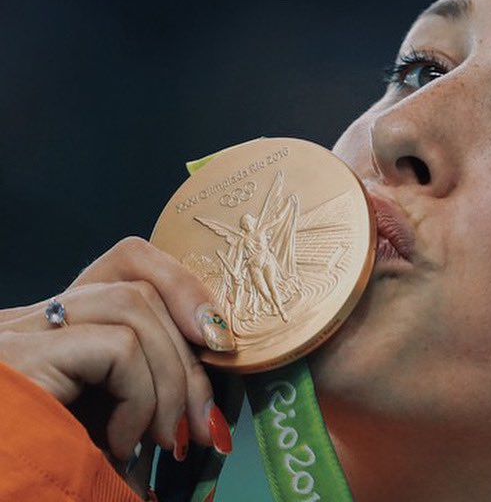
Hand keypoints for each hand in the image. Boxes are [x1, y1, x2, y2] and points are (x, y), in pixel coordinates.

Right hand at [0, 236, 234, 463]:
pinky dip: (141, 397)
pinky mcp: (20, 358)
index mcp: (50, 331)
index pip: (128, 263)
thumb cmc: (63, 484)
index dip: (184, 289)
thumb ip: (158, 385)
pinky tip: (122, 443)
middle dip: (189, 358)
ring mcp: (17, 334)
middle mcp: (26, 322)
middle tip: (203, 425)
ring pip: (134, 304)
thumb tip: (219, 364)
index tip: (217, 343)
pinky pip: (119, 347)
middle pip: (140, 287)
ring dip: (171, 379)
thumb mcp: (120, 424)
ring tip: (163, 439)